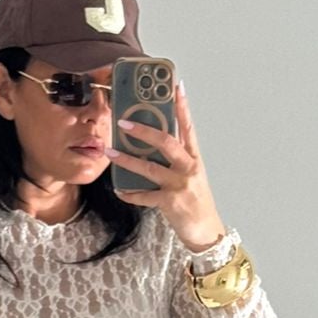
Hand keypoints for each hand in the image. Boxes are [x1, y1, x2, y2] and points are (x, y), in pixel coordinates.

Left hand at [105, 80, 226, 249]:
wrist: (206, 230)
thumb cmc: (196, 200)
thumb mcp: (192, 174)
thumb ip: (176, 158)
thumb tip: (152, 142)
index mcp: (194, 158)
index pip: (188, 126)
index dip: (182, 106)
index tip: (176, 86)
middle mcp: (188, 168)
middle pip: (166, 142)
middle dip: (143, 130)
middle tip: (123, 121)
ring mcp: (179, 184)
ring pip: (149, 167)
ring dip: (126, 159)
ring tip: (110, 151)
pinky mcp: (170, 202)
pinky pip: (144, 196)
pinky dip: (130, 193)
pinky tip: (119, 190)